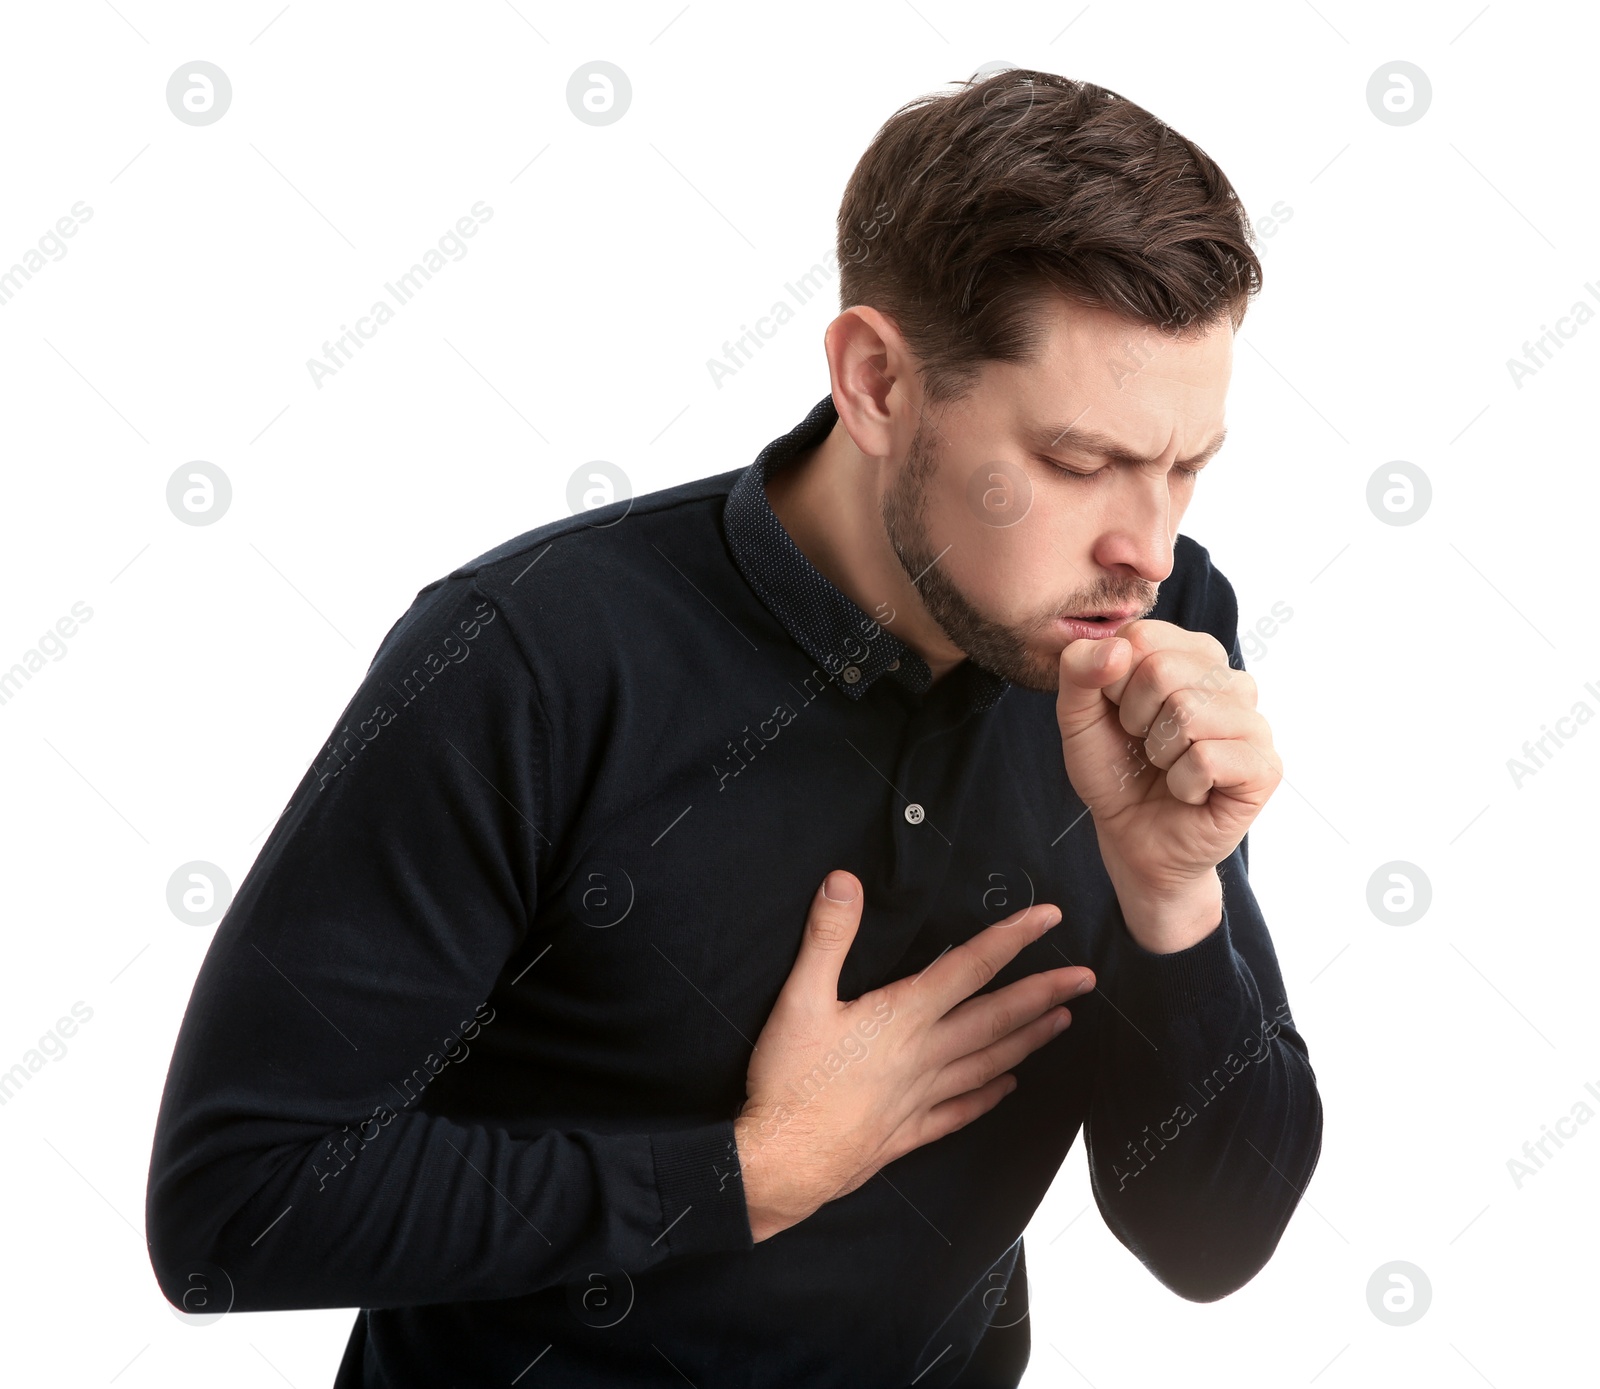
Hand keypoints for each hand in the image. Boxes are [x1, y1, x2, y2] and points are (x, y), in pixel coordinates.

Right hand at [734, 869, 1094, 1241]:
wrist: (781, 1162)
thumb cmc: (789, 1080)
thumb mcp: (798, 998)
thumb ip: (826, 937)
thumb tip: (844, 881)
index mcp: (902, 1016)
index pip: (970, 967)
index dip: (1012, 938)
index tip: (1050, 919)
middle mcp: (923, 1055)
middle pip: (995, 1017)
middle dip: (1043, 993)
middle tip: (1087, 978)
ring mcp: (920, 1096)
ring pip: (988, 1062)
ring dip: (1028, 1040)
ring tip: (1063, 1022)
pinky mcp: (907, 1131)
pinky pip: (959, 1110)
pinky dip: (988, 1097)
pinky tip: (1008, 1089)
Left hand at [1055, 619, 1281, 951]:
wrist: (1134, 838)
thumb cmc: (1115, 770)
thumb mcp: (1078, 717)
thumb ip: (1079, 671)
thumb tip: (1116, 646)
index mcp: (1190, 654)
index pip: (1141, 636)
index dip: (1113, 683)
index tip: (1121, 714)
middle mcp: (1230, 679)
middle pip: (1163, 671)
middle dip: (1135, 720)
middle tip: (1145, 746)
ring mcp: (1254, 722)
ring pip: (1187, 714)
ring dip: (1159, 754)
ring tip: (1169, 767)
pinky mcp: (1265, 767)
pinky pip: (1207, 758)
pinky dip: (1183, 783)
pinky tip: (1192, 791)